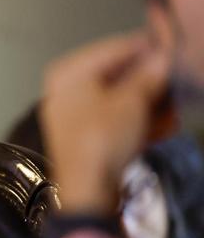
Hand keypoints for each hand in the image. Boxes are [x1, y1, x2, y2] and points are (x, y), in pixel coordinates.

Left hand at [40, 18, 173, 212]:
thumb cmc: (98, 145)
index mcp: (69, 71)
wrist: (87, 190)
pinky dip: (137, 120)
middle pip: (118, 74)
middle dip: (150, 82)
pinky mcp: (84, 132)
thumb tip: (162, 57)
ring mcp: (73, 110)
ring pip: (121, 97)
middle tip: (172, 85)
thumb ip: (149, 75)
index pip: (116, 47)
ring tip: (167, 112)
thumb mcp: (132, 102)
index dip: (148, 49)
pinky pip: (116, 117)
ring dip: (149, 104)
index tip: (171, 49)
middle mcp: (66, 87)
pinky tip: (158, 127)